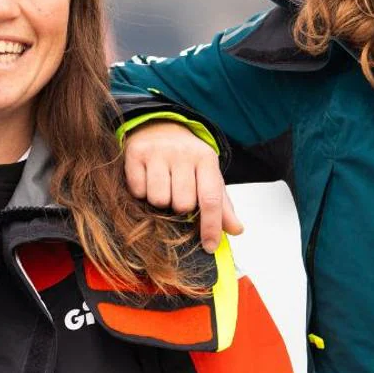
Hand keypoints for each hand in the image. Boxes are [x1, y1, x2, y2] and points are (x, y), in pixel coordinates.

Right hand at [122, 121, 242, 251]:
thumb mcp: (208, 176)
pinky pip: (138, 190)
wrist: (160, 127)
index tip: (210, 246)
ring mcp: (158, 152)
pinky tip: (147, 179)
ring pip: (159, 200)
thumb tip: (237, 230)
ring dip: (160, 201)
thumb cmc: (187, 159)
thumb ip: (222, 205)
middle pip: (183, 204)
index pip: (211, 198)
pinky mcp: (136, 153)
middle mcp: (183, 153)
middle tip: (178, 193)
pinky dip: (141, 192)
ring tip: (163, 186)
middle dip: (180, 207)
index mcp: (206, 159)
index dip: (211, 226)